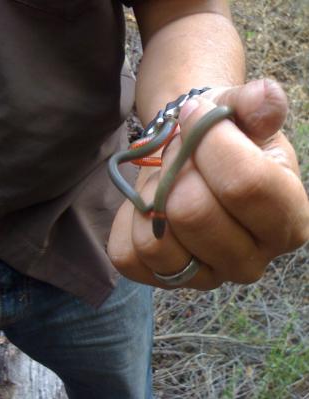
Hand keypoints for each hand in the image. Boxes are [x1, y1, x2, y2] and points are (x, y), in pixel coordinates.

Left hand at [108, 79, 308, 288]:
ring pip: (156, 242)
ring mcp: (207, 278)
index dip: (208, 138)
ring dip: (152, 195)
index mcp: (288, 220)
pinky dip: (129, 221)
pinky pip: (128, 255)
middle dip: (177, 167)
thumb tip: (266, 100)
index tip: (196, 114)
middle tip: (181, 152)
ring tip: (168, 181)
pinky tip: (149, 207)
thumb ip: (258, 103)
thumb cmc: (226, 138)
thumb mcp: (245, 114)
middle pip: (192, 212)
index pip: (243, 184)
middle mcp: (251, 262)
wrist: (195, 161)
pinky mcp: (165, 281)